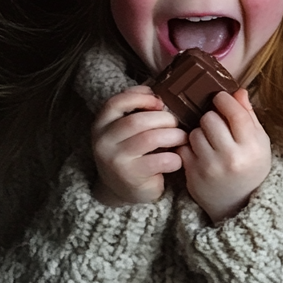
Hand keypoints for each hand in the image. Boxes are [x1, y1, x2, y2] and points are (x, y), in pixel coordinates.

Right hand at [91, 85, 186, 205]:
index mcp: (102, 124)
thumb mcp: (128, 129)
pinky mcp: (131, 177)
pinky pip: (161, 160)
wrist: (124, 190)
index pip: (115, 103)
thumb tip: (160, 93)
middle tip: (177, 124)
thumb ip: (138, 110)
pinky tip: (177, 160)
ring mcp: (115, 160)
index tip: (159, 102)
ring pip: (151, 138)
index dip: (140, 98)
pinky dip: (175, 158)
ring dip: (174, 136)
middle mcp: (103, 141)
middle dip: (165, 119)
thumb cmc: (133, 152)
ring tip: (181, 138)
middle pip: (138, 121)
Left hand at [181, 89, 271, 222]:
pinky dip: (189, 147)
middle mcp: (231, 157)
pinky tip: (200, 152)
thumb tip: (238, 91)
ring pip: (194, 132)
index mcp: (252, 147)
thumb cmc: (252, 167)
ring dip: (200, 132)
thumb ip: (249, 116)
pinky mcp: (192, 175)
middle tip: (216, 124)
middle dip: (211, 117)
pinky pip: (183, 147)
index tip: (220, 98)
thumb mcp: (260, 142)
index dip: (225, 100)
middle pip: (210, 119)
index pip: (235, 113)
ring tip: (209, 140)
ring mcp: (209, 167)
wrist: (238, 204)